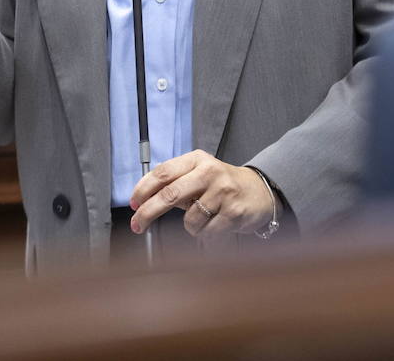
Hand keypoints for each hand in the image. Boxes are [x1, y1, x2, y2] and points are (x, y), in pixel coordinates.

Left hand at [129, 150, 274, 242]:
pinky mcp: (233, 211)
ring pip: (189, 220)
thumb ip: (174, 183)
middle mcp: (210, 172)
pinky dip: (206, 233)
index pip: (163, 172)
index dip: (143, 189)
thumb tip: (142, 199)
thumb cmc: (223, 185)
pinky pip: (206, 232)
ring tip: (205, 217)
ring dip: (191, 226)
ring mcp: (223, 191)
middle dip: (148, 213)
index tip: (133, 204)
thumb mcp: (199, 174)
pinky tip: (217, 223)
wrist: (259, 191)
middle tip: (138, 225)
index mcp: (197, 160)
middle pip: (170, 194)